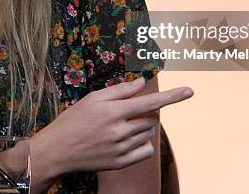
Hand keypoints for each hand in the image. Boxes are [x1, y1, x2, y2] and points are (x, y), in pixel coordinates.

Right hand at [30, 77, 192, 180]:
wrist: (58, 150)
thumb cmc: (74, 120)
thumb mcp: (93, 99)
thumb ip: (119, 91)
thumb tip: (141, 84)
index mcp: (113, 112)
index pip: (150, 102)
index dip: (172, 96)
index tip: (190, 90)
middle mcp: (119, 131)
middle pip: (150, 117)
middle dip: (143, 112)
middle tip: (123, 112)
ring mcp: (121, 149)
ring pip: (147, 133)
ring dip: (141, 127)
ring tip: (118, 127)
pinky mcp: (120, 163)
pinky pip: (145, 151)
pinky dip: (142, 143)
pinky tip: (126, 140)